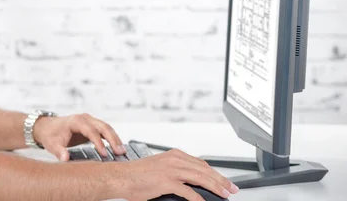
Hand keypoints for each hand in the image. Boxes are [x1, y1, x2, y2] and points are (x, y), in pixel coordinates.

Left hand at [32, 113, 126, 161]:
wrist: (47, 127)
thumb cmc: (50, 135)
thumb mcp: (52, 144)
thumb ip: (59, 152)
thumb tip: (65, 159)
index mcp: (76, 121)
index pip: (91, 131)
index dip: (98, 142)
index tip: (104, 154)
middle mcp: (85, 119)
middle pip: (103, 126)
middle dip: (112, 139)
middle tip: (120, 152)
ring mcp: (89, 121)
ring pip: (106, 127)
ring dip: (115, 138)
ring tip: (122, 151)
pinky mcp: (92, 126)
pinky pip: (104, 130)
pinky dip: (112, 138)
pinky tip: (117, 147)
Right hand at [118, 148, 239, 200]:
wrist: (120, 176)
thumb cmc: (136, 175)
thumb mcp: (159, 168)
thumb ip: (175, 172)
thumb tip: (189, 183)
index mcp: (173, 155)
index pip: (200, 163)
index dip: (214, 173)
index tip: (223, 180)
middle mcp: (174, 160)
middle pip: (204, 170)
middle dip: (221, 180)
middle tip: (232, 188)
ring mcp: (170, 170)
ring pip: (200, 177)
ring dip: (215, 187)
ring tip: (224, 194)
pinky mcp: (166, 181)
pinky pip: (187, 191)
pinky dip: (198, 198)